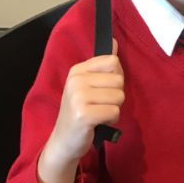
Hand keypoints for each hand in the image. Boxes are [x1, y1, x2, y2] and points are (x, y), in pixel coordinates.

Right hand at [37, 39, 123, 182]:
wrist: (64, 141)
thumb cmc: (80, 111)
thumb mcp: (88, 85)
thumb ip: (102, 64)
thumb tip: (114, 41)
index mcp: (77, 70)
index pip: (113, 61)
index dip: (115, 76)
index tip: (103, 88)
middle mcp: (76, 80)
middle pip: (119, 79)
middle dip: (115, 95)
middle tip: (99, 104)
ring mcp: (78, 97)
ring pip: (119, 96)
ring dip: (113, 108)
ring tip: (98, 113)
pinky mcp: (83, 114)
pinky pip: (114, 112)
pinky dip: (111, 120)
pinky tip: (98, 122)